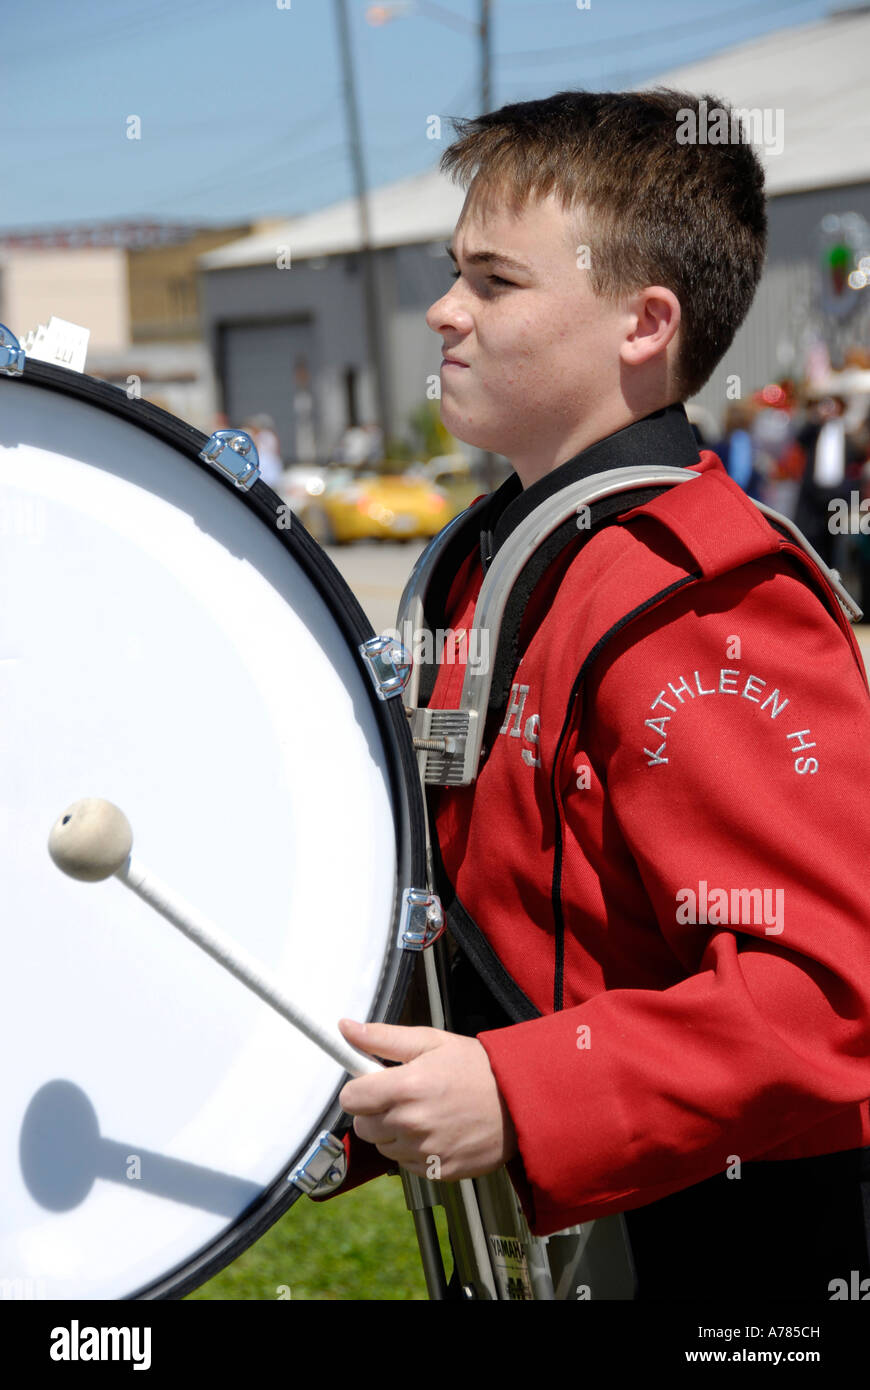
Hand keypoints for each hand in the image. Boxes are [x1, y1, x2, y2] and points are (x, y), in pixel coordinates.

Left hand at [337, 1018, 517, 1179]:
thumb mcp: (430, 1041)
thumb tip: (346, 1028)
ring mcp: (425, 1151)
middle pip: (363, 1126)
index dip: (359, 1088)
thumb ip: (382, 1038)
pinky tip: (436, 1131)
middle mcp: (412, 1123)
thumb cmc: (478, 1069)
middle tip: (403, 1095)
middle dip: (375, 1110)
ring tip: (425, 1112)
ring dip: (395, 1132)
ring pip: (383, 1147)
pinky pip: (406, 1164)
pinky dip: (414, 1150)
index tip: (371, 1083)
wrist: (519, 1101)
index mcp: (407, 1087)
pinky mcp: (437, 1171)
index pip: (350, 1098)